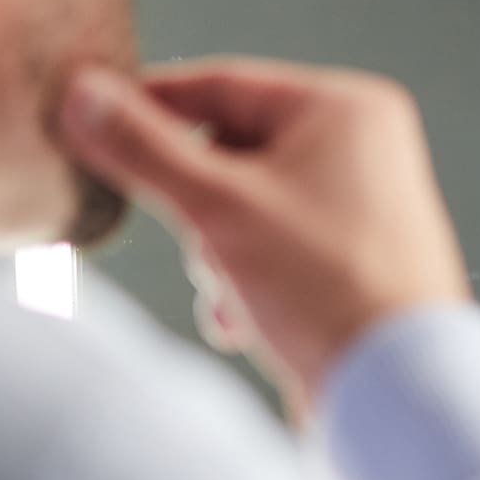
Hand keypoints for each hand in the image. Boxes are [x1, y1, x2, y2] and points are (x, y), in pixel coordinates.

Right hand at [60, 58, 469, 397]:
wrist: (395, 395)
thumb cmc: (328, 288)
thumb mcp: (217, 207)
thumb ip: (144, 148)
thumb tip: (84, 95)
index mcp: (345, 109)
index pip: (222, 84)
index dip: (151, 106)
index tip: (92, 122)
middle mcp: (360, 150)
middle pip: (229, 153)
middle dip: (196, 209)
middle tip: (196, 240)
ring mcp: (358, 209)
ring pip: (242, 210)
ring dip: (216, 257)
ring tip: (235, 292)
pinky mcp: (349, 265)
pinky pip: (271, 254)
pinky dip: (244, 285)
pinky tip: (246, 322)